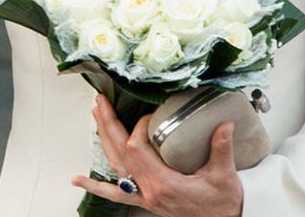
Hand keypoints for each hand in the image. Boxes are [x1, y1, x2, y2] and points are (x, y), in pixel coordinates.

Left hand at [72, 94, 243, 216]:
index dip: (139, 126)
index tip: (152, 114)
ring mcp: (145, 197)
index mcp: (164, 183)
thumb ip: (222, 149)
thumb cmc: (223, 203)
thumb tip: (225, 124)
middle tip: (101, 101)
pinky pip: (115, 193)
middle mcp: (149, 191)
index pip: (138, 148)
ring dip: (103, 140)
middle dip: (109, 124)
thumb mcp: (224, 175)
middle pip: (120, 152)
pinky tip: (78, 179)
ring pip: (115, 166)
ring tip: (95, 116)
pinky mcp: (146, 201)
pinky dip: (96, 185)